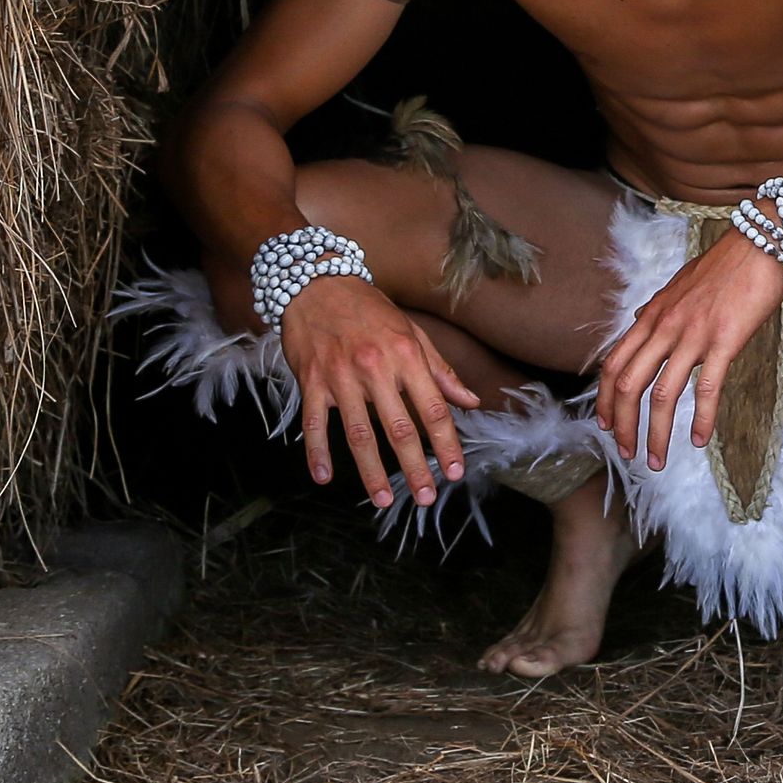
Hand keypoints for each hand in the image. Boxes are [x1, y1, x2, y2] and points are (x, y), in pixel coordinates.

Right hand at [278, 276, 479, 510]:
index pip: (433, 408)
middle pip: (399, 429)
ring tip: (382, 500)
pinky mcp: (312, 381)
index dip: (446, 444)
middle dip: (414, 468)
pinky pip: (314, 423)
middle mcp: (376, 368)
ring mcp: (341, 376)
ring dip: (371, 471)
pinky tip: (323, 476)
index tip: (454, 472)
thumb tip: (470, 401)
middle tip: (425, 497)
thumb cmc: (369, 309)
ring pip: (359, 434)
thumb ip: (440, 371)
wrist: (316, 282)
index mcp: (406, 355)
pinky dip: (317, 453)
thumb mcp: (411, 332)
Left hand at [592, 230, 782, 470]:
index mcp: (652, 315)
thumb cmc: (725, 265)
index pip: (614, 364)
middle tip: (628, 453)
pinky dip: (701, 419)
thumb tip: (641, 323)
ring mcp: (693, 334)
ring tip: (656, 460)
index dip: (605, 400)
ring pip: (662, 394)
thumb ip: (659, 310)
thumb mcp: (680, 286)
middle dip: (623, 426)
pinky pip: (706, 388)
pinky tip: (699, 440)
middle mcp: (664, 326)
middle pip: (629, 385)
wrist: (761, 242)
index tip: (606, 426)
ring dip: (656, 434)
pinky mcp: (724, 340)